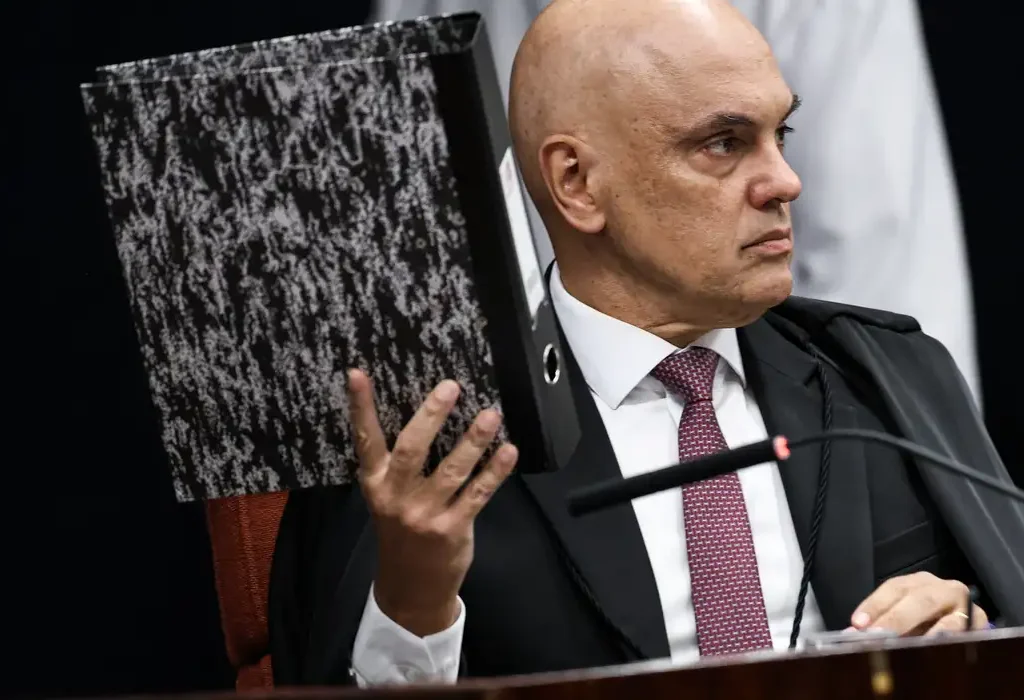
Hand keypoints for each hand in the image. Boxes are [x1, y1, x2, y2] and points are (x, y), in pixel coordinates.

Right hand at [347, 368, 518, 636]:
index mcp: (376, 483)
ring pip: (452, 470)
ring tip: (490, 414)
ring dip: (473, 440)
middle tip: (450, 386)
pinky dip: (494, 471)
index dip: (361, 407)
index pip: (366, 439)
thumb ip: (398, 465)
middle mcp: (396, 496)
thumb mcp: (388, 498)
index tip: (358, 373)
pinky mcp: (452, 529)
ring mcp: (424, 514)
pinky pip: (477, 493)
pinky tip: (508, 452)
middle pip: (412, 448)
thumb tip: (427, 414)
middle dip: (431, 415)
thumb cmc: (402, 532)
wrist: (411, 589)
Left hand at [850, 572, 987, 635]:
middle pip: (919, 600)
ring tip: (908, 647)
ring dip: (925, 635)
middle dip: (896, 619)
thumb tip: (853, 635)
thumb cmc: (926, 621)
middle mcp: (943, 588)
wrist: (963, 624)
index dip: (875, 605)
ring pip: (946, 620)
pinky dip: (949, 643)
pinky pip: (965, 635)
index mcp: (919, 582)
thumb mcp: (904, 617)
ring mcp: (965, 606)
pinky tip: (935, 650)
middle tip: (877, 636)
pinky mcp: (980, 625)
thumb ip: (881, 623)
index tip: (858, 623)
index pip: (894, 588)